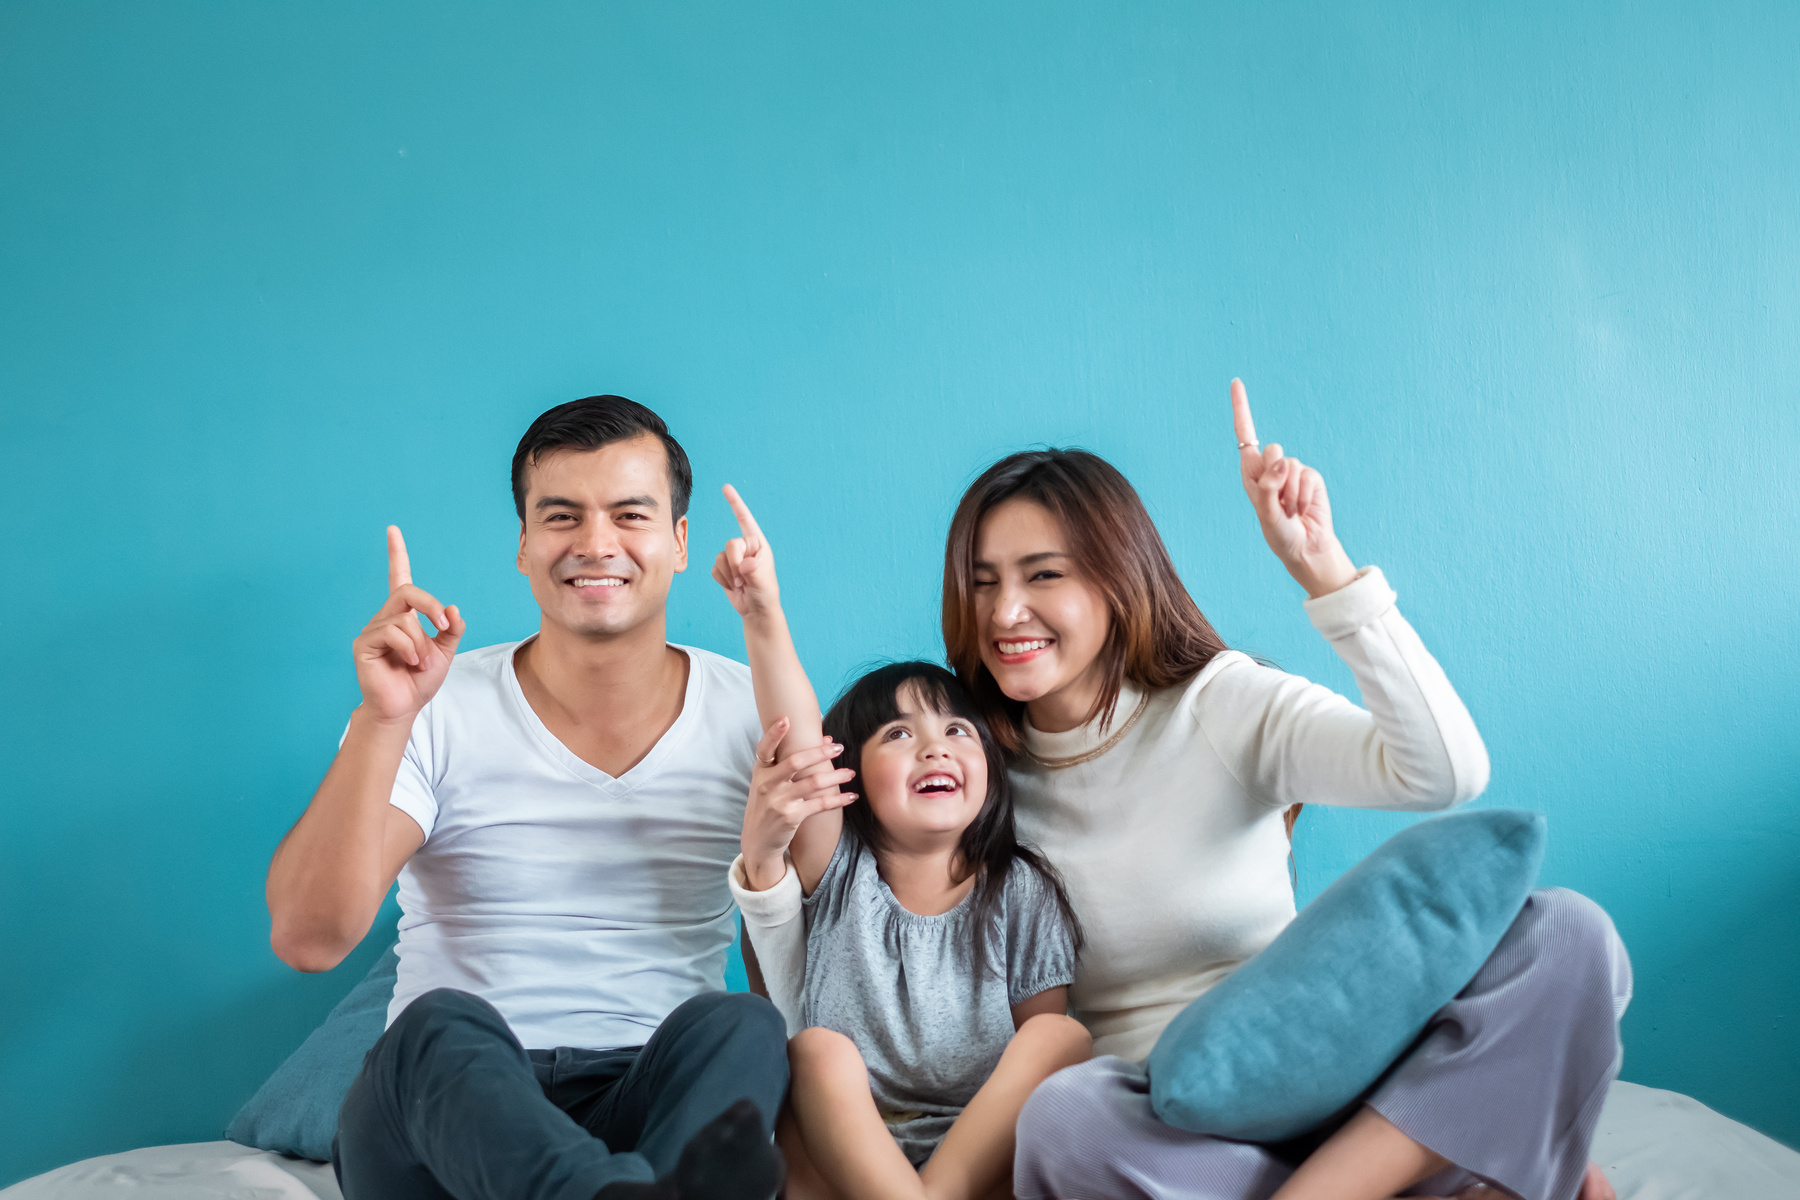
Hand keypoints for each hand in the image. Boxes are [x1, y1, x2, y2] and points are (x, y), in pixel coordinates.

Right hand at [351, 526, 465, 723]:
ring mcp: (373, 629)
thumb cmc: (419, 679)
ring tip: (421, 662)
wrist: (403, 707)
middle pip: (407, 591)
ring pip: (405, 620)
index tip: (393, 530)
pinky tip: (410, 663)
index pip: (398, 577)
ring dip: (422, 643)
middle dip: (431, 607)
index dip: (396, 554)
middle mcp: (386, 617)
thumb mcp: (445, 652)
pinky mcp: (363, 644)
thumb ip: (452, 629)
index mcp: (404, 615)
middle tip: (445, 628)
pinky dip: (410, 648)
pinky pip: (392, 633)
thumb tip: (453, 608)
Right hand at [711, 485, 781, 618]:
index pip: (746, 520)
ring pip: (719, 557)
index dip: (735, 503)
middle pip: (730, 544)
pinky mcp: (724, 568)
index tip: (726, 487)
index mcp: (758, 544)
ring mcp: (733, 558)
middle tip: (743, 580)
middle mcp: (745, 547)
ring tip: (740, 585)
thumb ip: (753, 570)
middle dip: (734, 564)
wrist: (756, 610)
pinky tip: (732, 587)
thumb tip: (746, 564)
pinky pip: (714, 568)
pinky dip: (722, 580)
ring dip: (728, 575)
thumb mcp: (762, 581)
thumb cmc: (765, 593)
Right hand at [740, 717, 856, 890]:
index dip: (774, 734)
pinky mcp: (791, 817)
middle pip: (795, 762)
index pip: (764, 749)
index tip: (786, 719)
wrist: (758, 842)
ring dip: (835, 776)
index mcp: (760, 772)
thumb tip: (827, 739)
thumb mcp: (770, 783)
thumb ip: (791, 761)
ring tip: (850, 772)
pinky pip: (820, 804)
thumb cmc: (767, 806)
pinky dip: (838, 799)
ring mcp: (778, 801)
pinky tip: (851, 796)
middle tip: (839, 747)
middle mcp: (767, 784)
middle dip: (820, 753)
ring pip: (813, 783)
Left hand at [1232, 378, 1357, 598]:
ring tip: (1290, 511)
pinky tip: (1303, 510)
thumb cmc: (1280, 535)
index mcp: (1251, 474)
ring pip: (1291, 465)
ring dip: (1291, 494)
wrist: (1307, 548)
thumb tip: (1282, 457)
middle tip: (1278, 503)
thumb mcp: (1266, 516)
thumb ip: (1269, 487)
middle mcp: (1270, 468)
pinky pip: (1308, 477)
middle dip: (1275, 476)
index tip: (1236, 382)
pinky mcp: (1311, 478)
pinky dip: (1305, 496)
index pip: (1244, 436)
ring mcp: (1291, 472)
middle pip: (1272, 450)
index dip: (1241, 409)